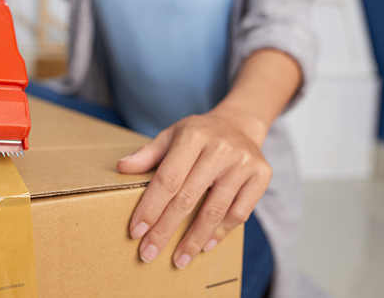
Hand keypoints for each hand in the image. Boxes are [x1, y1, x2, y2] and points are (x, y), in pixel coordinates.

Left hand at [117, 109, 272, 268]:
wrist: (239, 124)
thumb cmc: (199, 134)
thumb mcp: (171, 135)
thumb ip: (148, 154)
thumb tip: (122, 167)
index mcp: (193, 136)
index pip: (167, 178)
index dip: (150, 207)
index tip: (136, 231)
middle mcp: (220, 149)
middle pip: (187, 198)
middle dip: (165, 230)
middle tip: (149, 253)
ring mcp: (243, 163)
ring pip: (215, 210)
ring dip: (193, 239)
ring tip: (179, 259)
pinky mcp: (261, 175)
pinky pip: (239, 213)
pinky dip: (220, 233)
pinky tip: (204, 246)